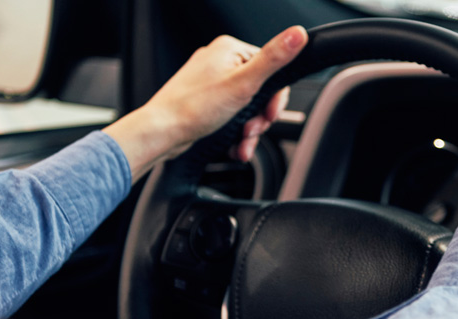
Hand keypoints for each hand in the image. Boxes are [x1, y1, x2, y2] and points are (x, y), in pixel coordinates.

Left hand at [104, 26, 308, 181]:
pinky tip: (233, 145)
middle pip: (260, 92)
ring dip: (249, 131)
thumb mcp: (243, 83)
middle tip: (251, 130)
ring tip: (241, 142)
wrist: (161, 133)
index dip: (274, 98)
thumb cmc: (193, 108)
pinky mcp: (206, 102)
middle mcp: (220, 62)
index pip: (272, 69)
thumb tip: (297, 35)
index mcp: (230, 50)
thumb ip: (273, 60)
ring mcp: (211, 83)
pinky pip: (232, 117)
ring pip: (247, 108)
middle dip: (259, 119)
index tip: (269, 115)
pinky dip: (236, 134)